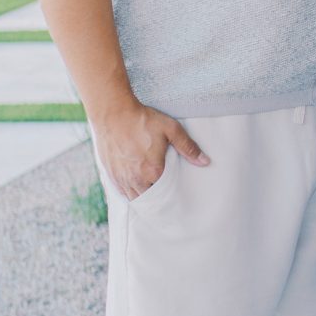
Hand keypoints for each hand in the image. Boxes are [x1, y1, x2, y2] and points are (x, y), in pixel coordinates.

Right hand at [90, 99, 205, 197]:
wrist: (113, 113)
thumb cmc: (143, 120)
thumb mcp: (171, 130)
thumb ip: (188, 147)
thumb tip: (205, 161)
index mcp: (152, 171)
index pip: (165, 194)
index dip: (171, 197)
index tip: (177, 199)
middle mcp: (135, 179)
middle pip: (149, 199)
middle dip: (157, 201)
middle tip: (166, 202)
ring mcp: (121, 177)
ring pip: (133, 198)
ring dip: (143, 199)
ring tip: (152, 198)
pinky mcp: (110, 173)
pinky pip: (121, 192)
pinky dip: (129, 193)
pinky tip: (136, 191)